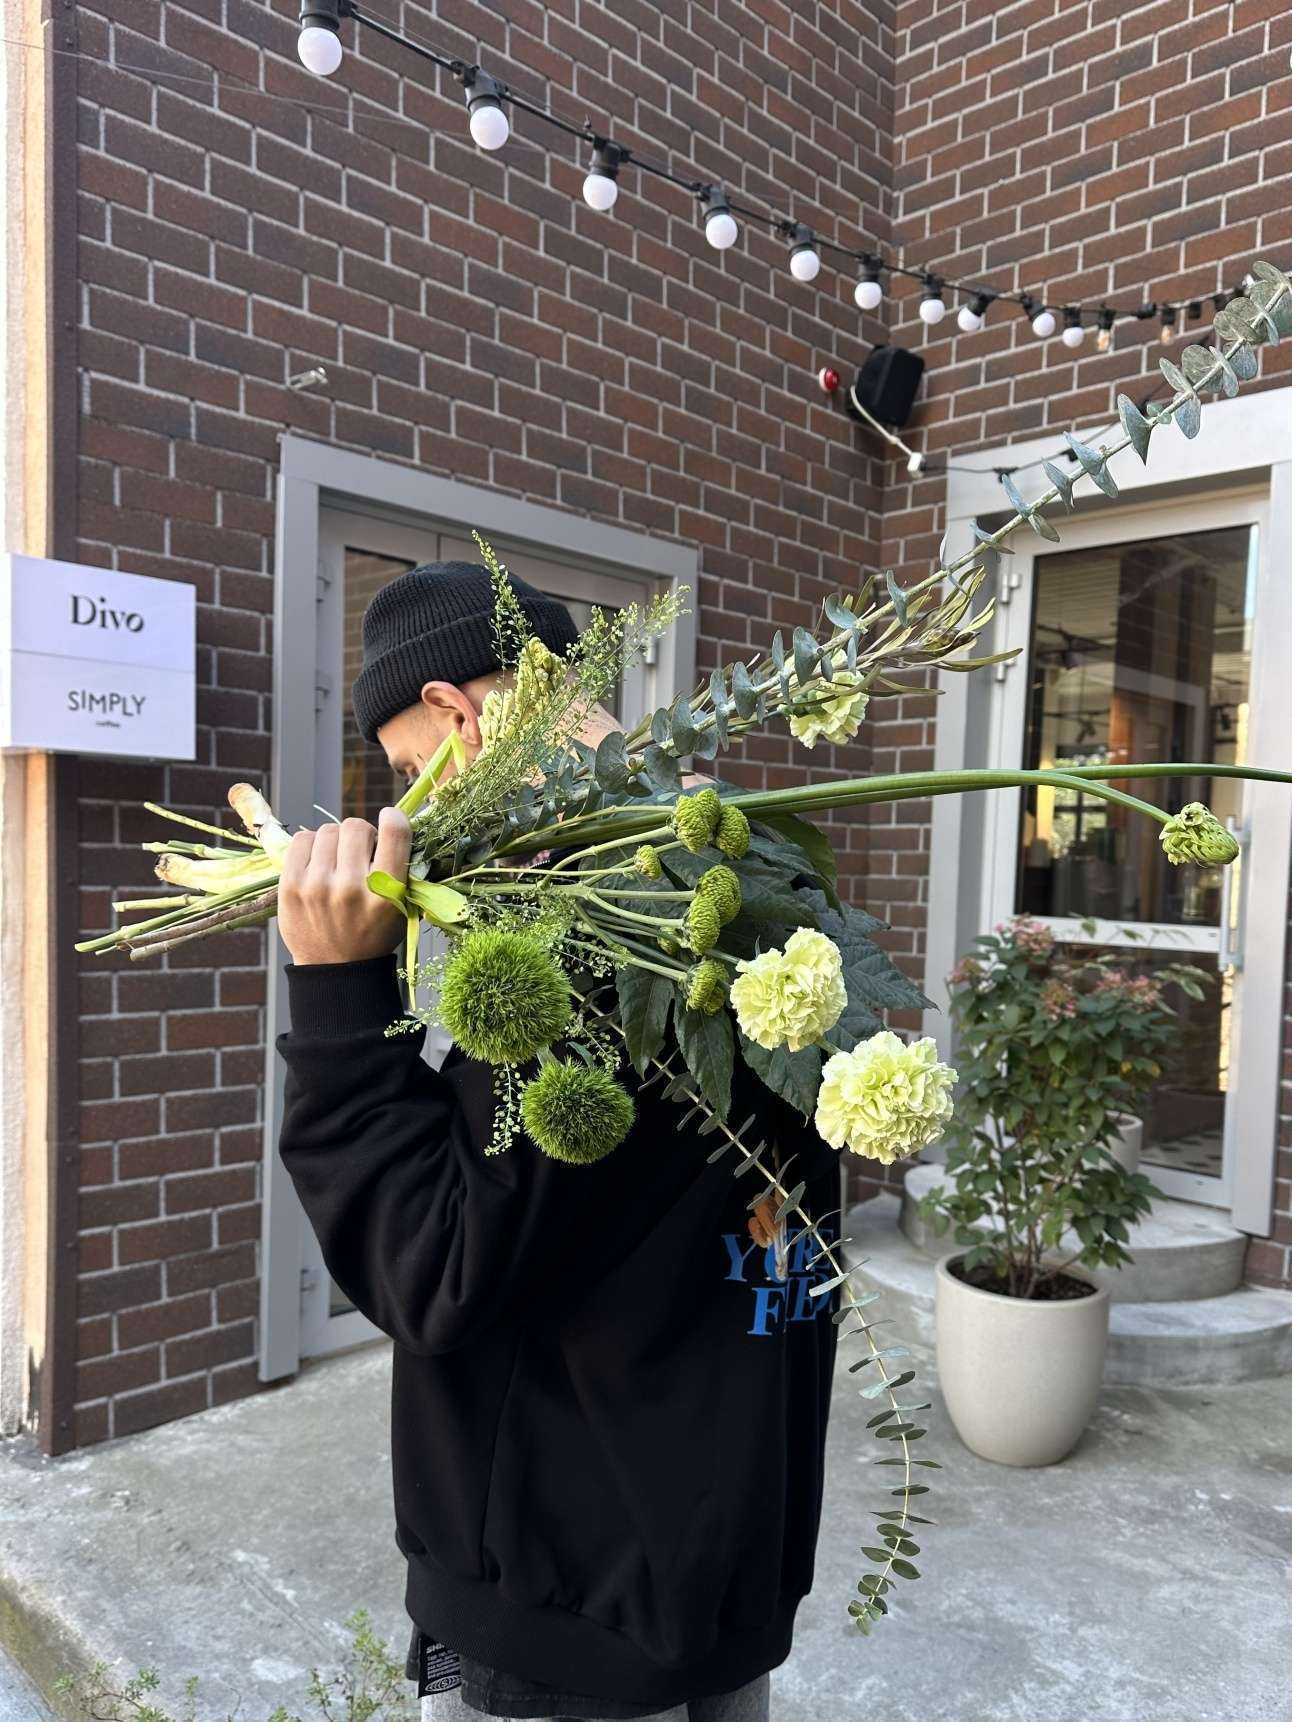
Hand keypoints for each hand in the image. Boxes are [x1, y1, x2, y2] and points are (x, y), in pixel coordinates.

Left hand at [279, 808, 411, 965]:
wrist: (335, 969)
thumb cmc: (373, 933)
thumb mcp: (401, 908)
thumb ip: (401, 868)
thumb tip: (394, 820)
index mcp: (387, 894)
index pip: (395, 833)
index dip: (393, 818)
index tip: (390, 819)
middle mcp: (351, 888)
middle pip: (356, 826)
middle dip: (361, 836)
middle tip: (360, 855)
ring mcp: (317, 886)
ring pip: (328, 830)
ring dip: (335, 841)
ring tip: (338, 863)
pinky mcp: (291, 886)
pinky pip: (302, 839)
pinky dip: (312, 845)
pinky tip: (318, 862)